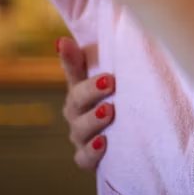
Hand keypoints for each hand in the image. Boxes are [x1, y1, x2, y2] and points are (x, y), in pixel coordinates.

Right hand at [57, 36, 114, 171]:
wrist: (128, 143)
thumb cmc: (120, 103)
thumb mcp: (118, 78)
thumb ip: (105, 59)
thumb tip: (78, 37)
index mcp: (82, 88)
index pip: (73, 69)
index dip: (68, 57)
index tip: (65, 42)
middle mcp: (77, 111)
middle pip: (76, 99)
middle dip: (91, 90)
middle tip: (109, 82)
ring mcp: (81, 135)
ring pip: (79, 128)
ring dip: (93, 120)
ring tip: (109, 112)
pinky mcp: (88, 157)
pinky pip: (84, 157)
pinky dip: (92, 151)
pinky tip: (103, 143)